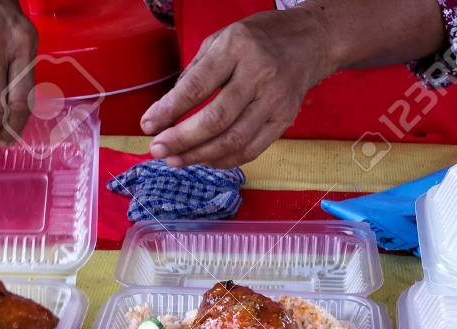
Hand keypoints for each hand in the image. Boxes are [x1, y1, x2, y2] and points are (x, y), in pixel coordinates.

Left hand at [140, 9, 335, 168]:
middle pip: (216, 120)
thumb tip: (167, 112)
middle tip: (157, 150)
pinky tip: (204, 159)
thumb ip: (195, 73)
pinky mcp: (284, 120)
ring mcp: (275, 101)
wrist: (309, 42)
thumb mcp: (220, 40)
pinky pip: (251, 150)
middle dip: (182, 140)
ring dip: (199, 156)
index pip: (197, 86)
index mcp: (237, 48)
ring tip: (175, 160)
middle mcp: (259, 75)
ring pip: (233, 141)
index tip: (148, 125)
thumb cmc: (256, 41)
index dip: (169, 109)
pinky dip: (224, 160)